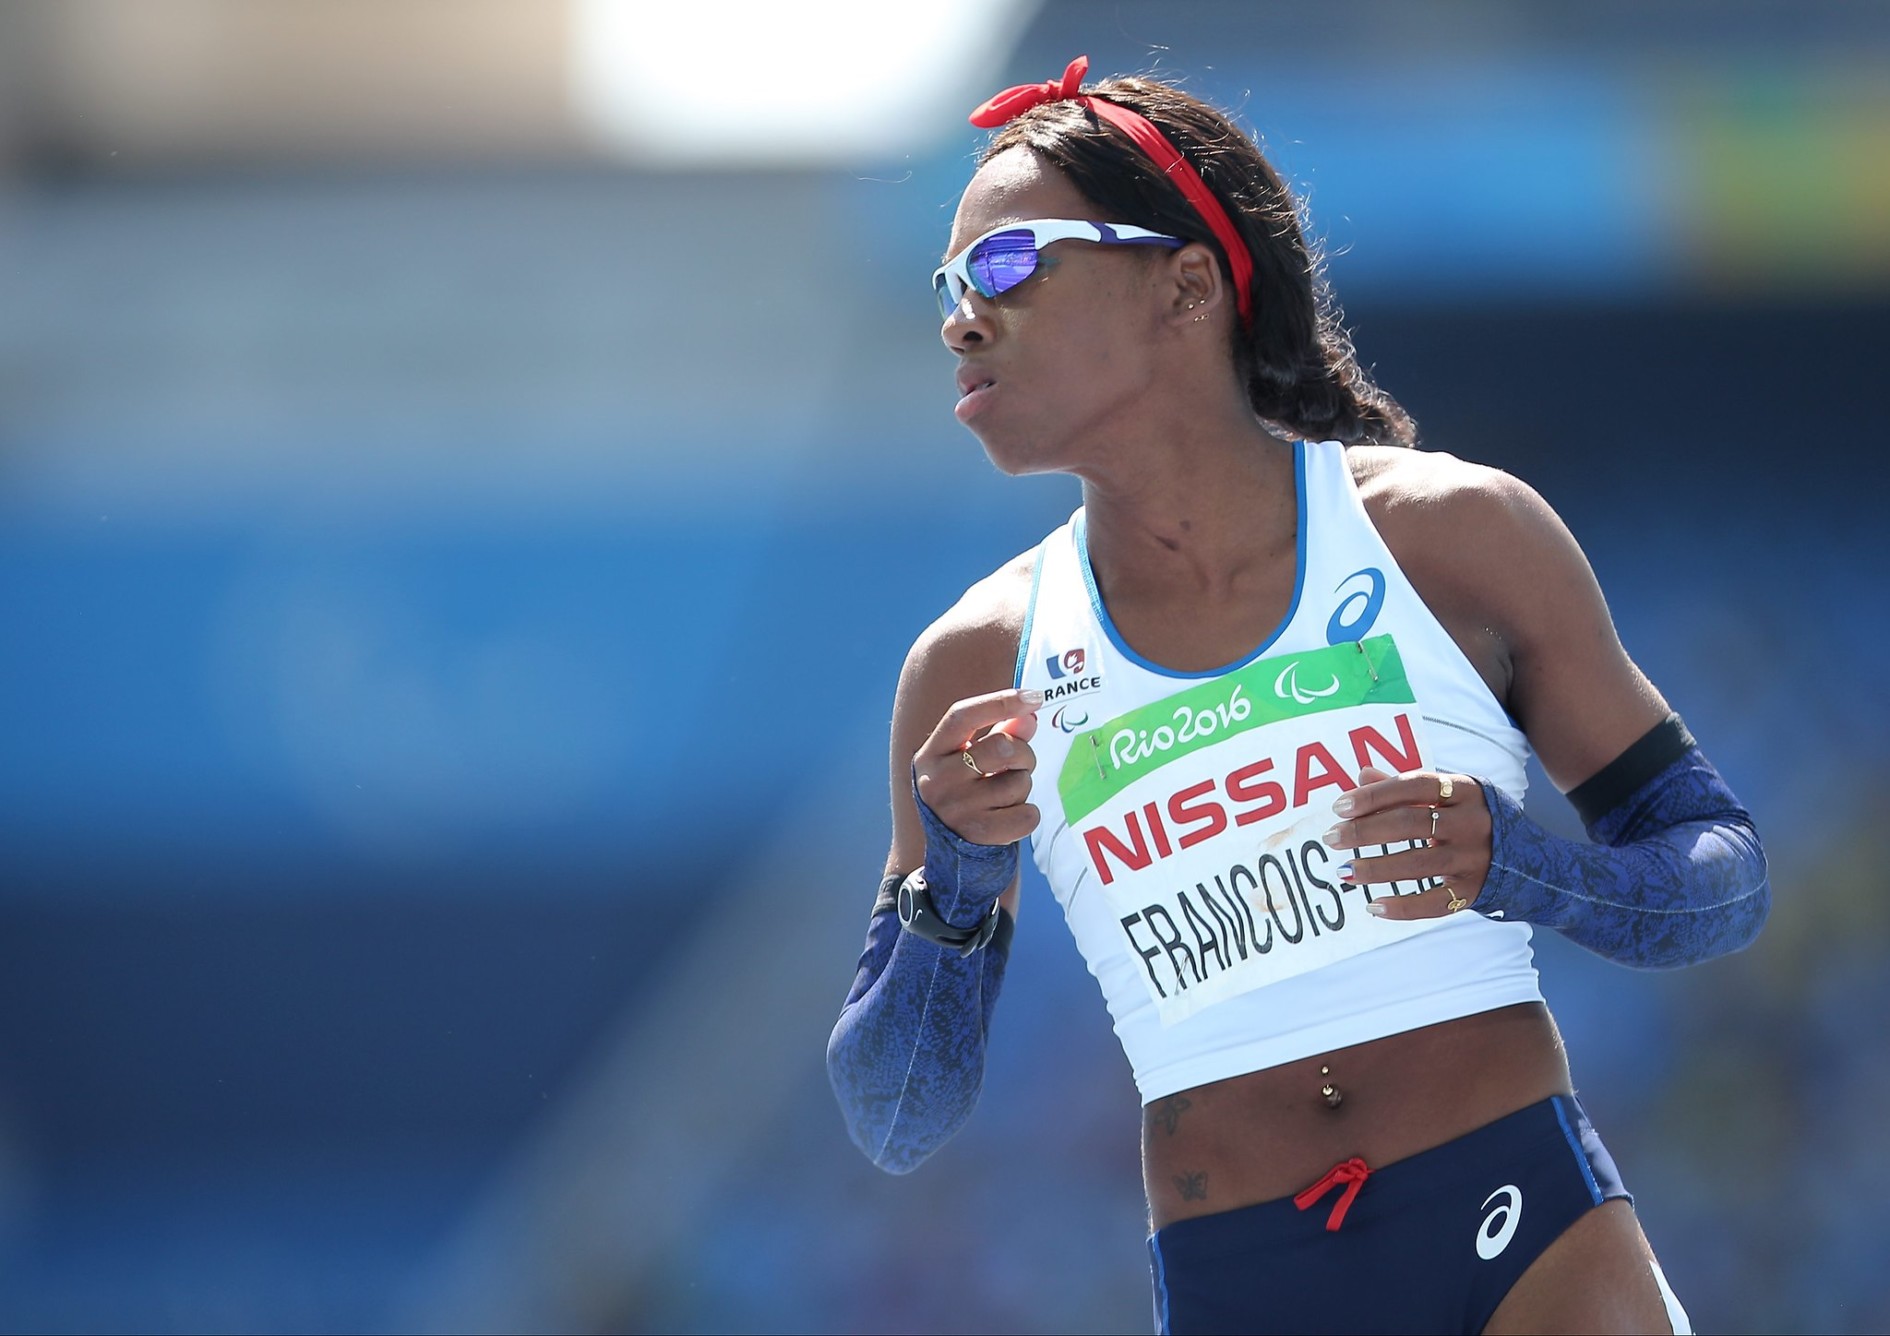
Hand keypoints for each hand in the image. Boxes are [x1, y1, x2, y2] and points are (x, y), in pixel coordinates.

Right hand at [912, 688, 1042, 845]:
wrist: (950, 852)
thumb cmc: (966, 792)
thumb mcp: (972, 759)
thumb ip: (1002, 733)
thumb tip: (1029, 715)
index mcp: (931, 754)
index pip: (961, 716)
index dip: (999, 702)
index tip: (1035, 697)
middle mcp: (937, 781)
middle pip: (1001, 747)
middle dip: (1024, 753)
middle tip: (1019, 764)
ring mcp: (956, 810)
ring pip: (1018, 783)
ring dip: (1023, 786)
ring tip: (1006, 794)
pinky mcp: (978, 835)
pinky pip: (1027, 815)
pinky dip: (1028, 814)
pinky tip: (1009, 816)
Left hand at [1323, 765, 1490, 919]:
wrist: (1531, 859)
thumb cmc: (1471, 819)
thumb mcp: (1449, 796)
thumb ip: (1406, 788)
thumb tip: (1362, 775)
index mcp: (1464, 790)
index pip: (1413, 785)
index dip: (1375, 795)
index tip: (1340, 807)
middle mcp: (1471, 822)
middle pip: (1410, 823)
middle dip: (1365, 831)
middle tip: (1332, 838)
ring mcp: (1473, 858)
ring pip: (1417, 864)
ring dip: (1375, 869)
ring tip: (1344, 871)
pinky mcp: (1473, 891)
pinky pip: (1432, 902)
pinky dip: (1401, 908)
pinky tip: (1373, 907)